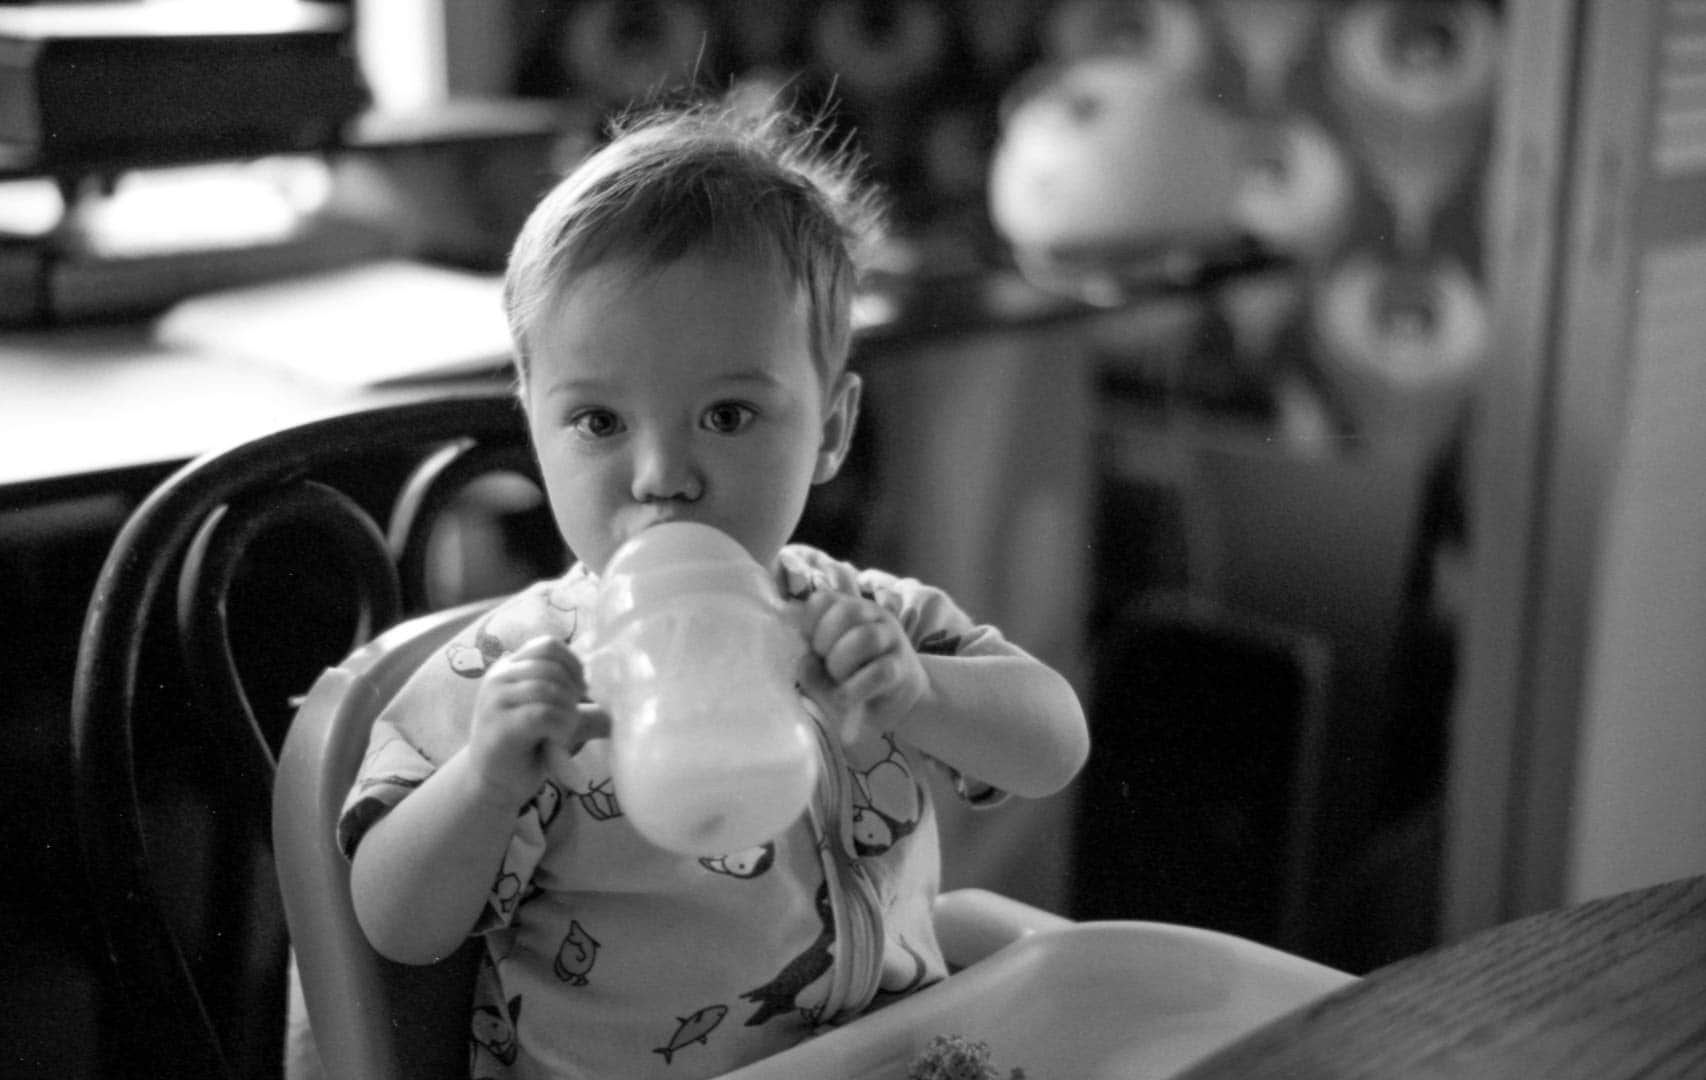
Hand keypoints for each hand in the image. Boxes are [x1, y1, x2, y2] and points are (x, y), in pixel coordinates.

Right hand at [468, 635, 607, 805]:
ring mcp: (495, 701)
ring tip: (566, 730)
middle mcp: (498, 678)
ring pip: (548, 687)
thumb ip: (582, 707)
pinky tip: (559, 740)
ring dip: (568, 710)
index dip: (573, 664)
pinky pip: (543, 714)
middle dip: (572, 690)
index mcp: (509, 668)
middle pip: (550, 666)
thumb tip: (620, 707)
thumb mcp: (556, 720)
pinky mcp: (500, 727)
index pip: (547, 645)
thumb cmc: (526, 749)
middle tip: (573, 716)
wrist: (492, 785)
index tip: (581, 690)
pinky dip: (561, 725)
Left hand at [796, 590, 927, 742]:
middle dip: (825, 640)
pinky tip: (851, 696)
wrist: (893, 705)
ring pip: (866, 637)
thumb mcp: (824, 678)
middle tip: (825, 663)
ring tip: (839, 679)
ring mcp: (891, 640)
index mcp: (850, 611)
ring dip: (841, 663)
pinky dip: (857, 688)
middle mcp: (873, 618)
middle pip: (847, 612)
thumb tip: (807, 661)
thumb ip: (810, 671)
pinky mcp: (902, 668)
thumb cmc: (852, 684)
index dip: (809, 623)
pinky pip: (880, 671)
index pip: (823, 598)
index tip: (811, 647)